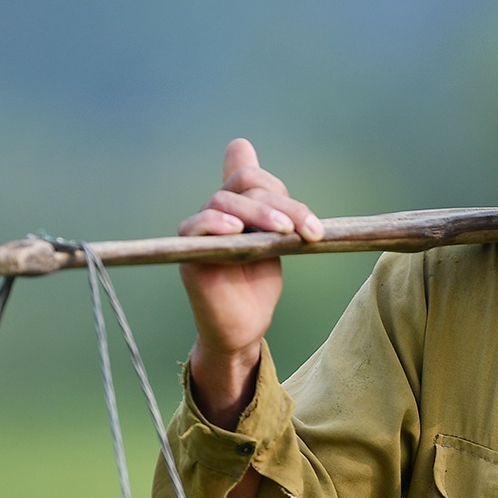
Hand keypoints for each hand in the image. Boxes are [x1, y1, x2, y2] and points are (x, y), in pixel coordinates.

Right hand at [178, 138, 320, 424]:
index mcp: (238, 206)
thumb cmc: (258, 284)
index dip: (277, 185)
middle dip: (282, 204)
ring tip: (284, 231)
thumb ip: (278, 209)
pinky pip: (195, 226)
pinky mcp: (188, 251)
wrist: (245, 326)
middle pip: (244, 184)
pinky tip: (235, 229)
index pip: (250, 175)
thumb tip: (278, 171)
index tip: (308, 223)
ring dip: (259, 212)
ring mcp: (201, 229)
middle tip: (307, 230)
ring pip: (223, 200)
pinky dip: (215, 222)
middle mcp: (217, 212)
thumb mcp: (276, 242)